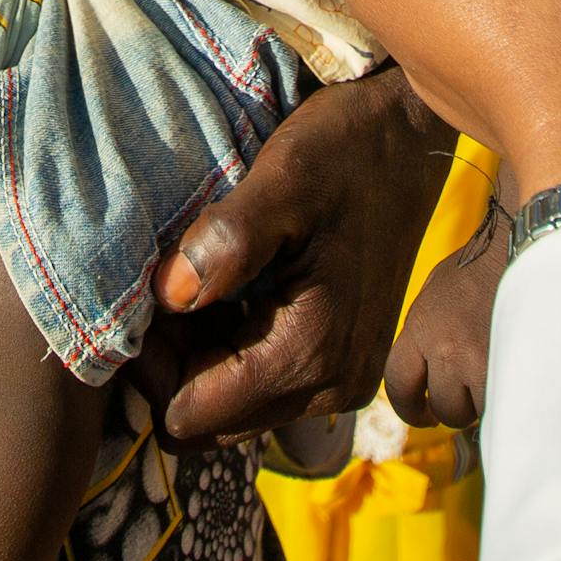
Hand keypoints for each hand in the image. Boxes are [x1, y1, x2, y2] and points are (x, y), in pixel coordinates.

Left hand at [138, 67, 450, 444]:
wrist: (411, 137)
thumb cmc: (344, 151)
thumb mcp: (284, 178)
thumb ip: (229, 240)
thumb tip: (171, 296)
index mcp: (310, 352)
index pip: (190, 416)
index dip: (152, 366)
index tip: (149, 298)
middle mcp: (331, 386)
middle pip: (210, 423)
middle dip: (175, 366)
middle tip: (171, 286)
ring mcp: (344, 381)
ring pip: (236, 408)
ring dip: (203, 357)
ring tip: (203, 280)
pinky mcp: (347, 365)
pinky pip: (268, 386)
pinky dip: (236, 349)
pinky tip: (237, 288)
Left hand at [380, 209, 504, 426]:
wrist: (524, 248)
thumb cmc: (484, 268)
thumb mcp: (437, 293)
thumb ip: (425, 334)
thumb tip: (423, 378)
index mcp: (421, 326)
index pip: (398, 383)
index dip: (408, 408)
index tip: (423, 414)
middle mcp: (446, 348)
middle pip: (443, 407)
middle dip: (456, 406)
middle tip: (471, 393)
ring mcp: (480, 360)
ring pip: (476, 412)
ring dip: (484, 403)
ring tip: (496, 374)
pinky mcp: (512, 367)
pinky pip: (503, 404)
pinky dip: (508, 398)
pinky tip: (515, 378)